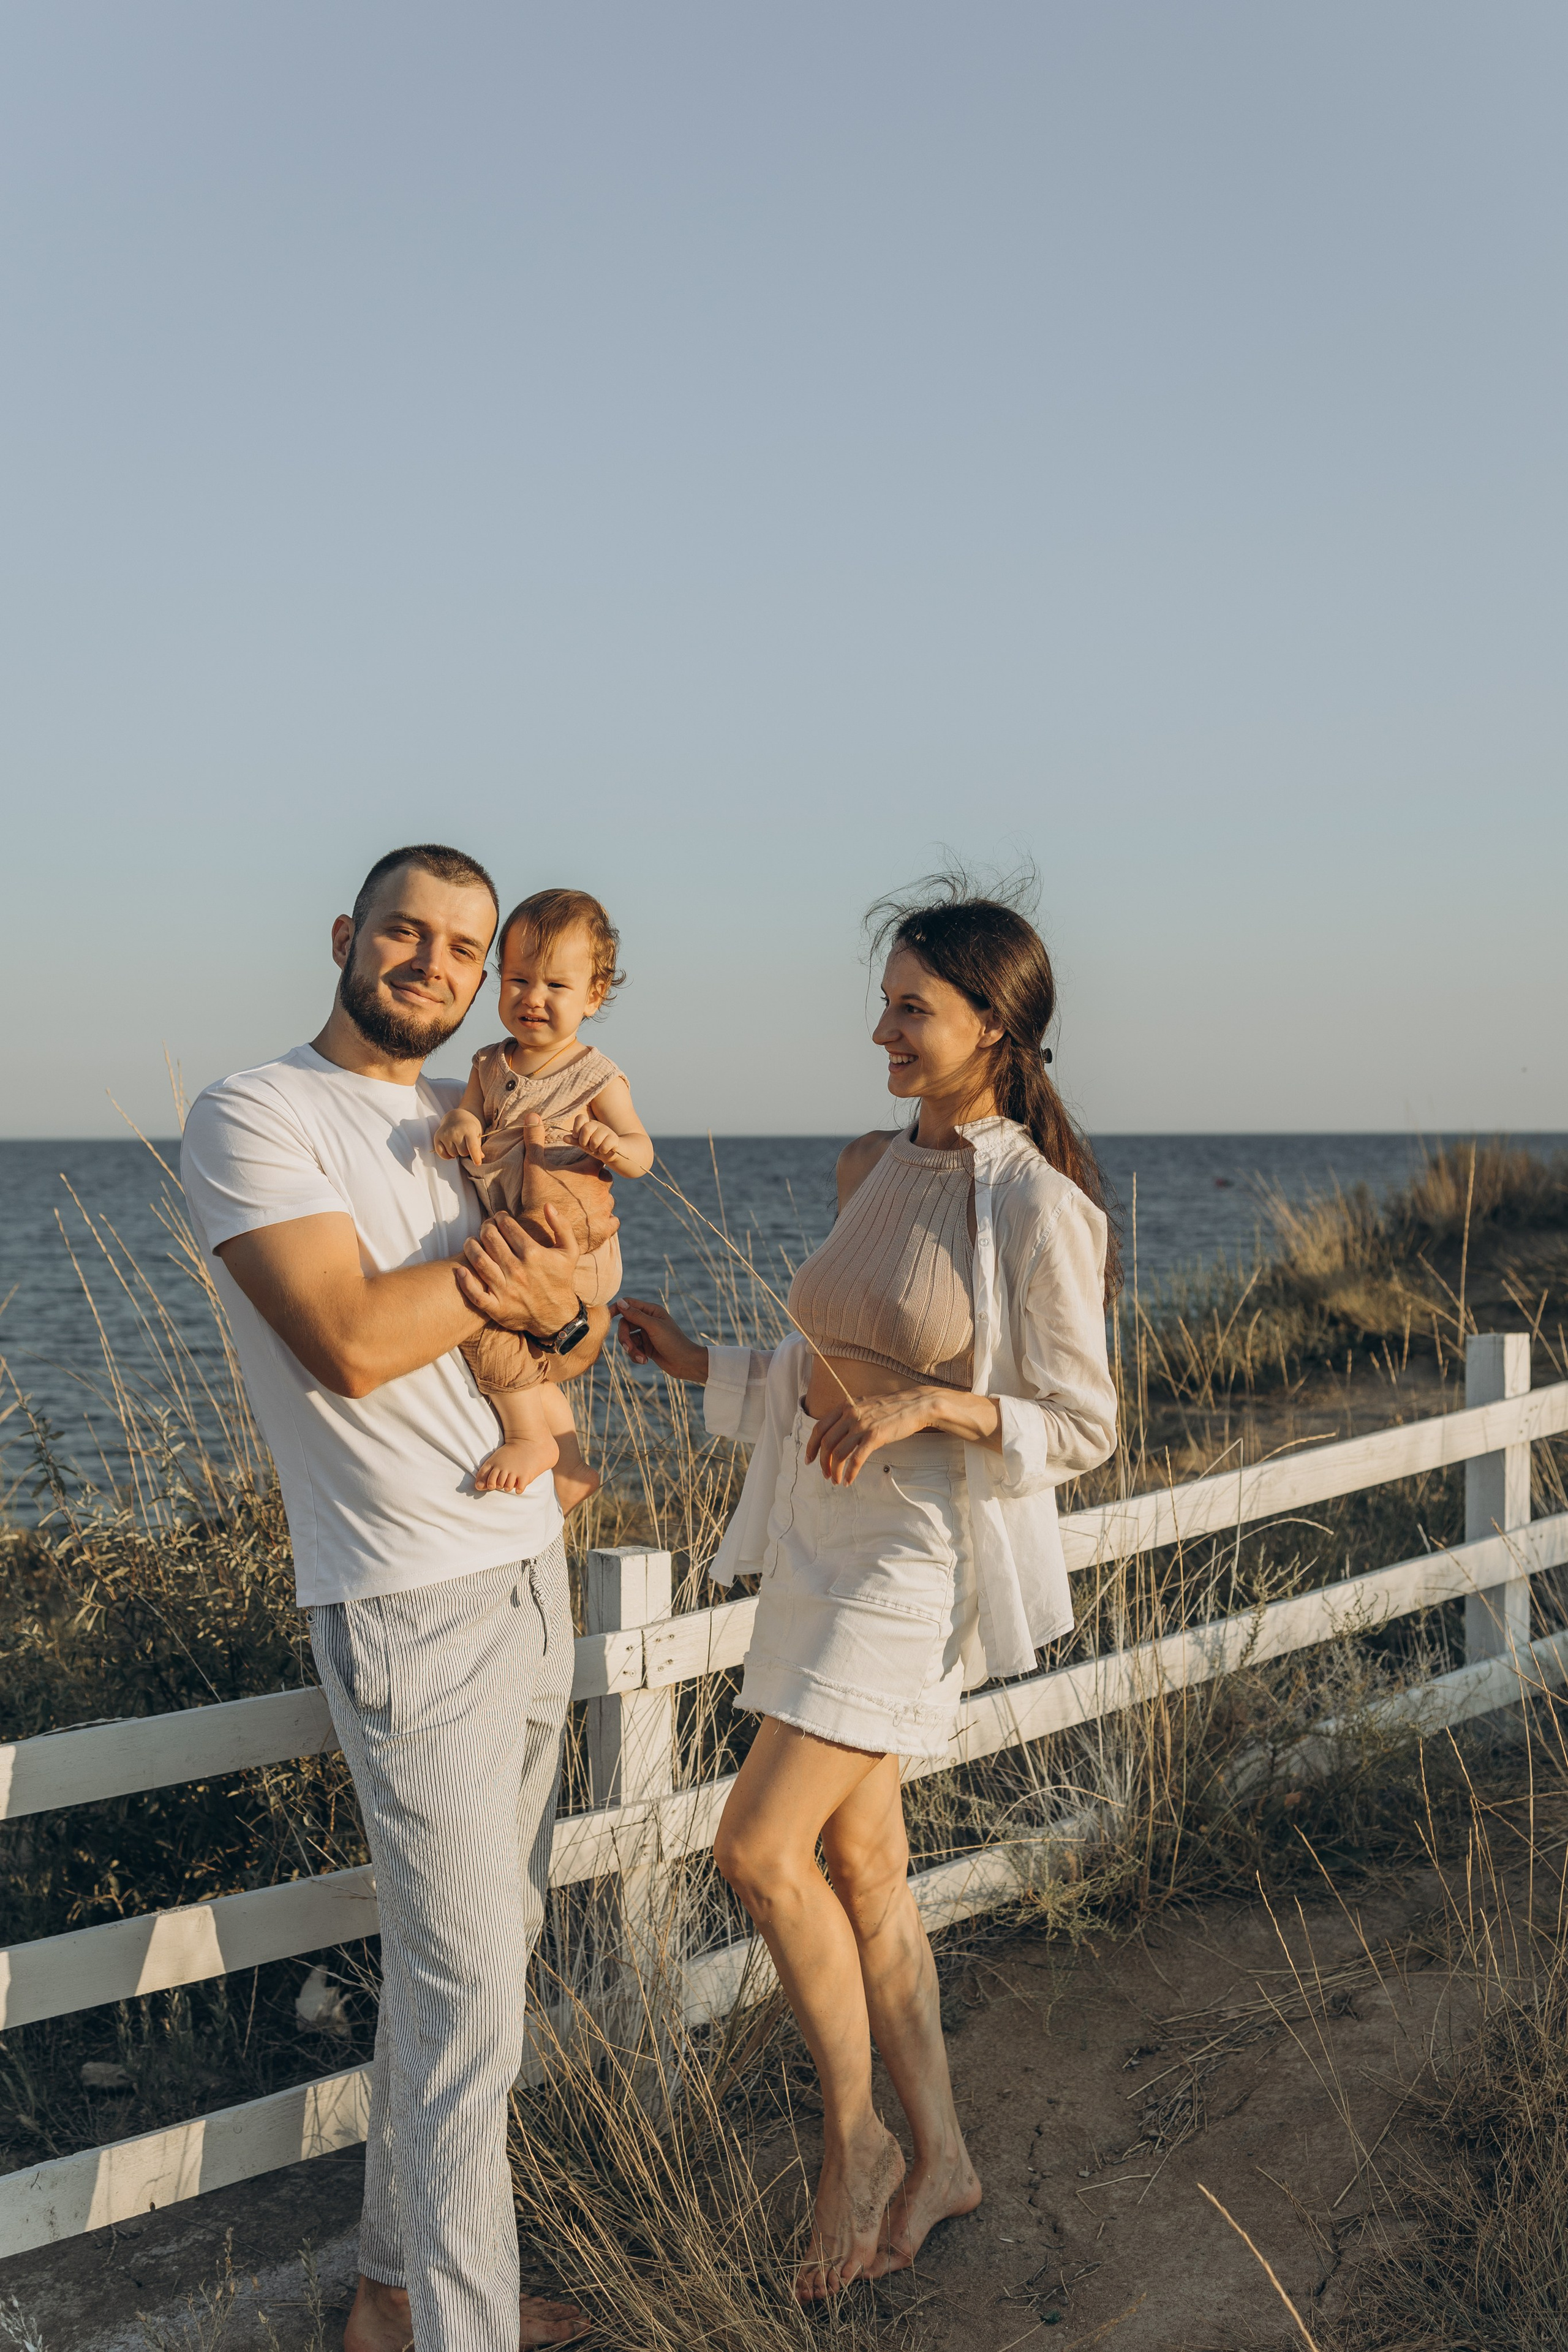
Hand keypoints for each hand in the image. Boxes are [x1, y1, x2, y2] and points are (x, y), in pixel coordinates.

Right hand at [435, 1109, 484, 1166]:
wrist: (456, 1117)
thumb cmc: (469, 1127)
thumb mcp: (477, 1133)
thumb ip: (478, 1145)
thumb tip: (480, 1157)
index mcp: (468, 1129)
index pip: (472, 1146)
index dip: (475, 1156)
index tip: (478, 1163)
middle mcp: (456, 1131)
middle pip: (463, 1153)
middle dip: (465, 1152)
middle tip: (465, 1144)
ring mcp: (445, 1134)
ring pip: (453, 1155)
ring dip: (456, 1152)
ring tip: (457, 1144)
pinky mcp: (437, 1137)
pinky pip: (442, 1154)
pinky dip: (446, 1155)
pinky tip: (450, 1149)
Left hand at [457, 1205, 584, 1336]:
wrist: (557, 1316)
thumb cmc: (561, 1280)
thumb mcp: (570, 1251)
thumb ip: (562, 1226)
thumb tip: (548, 1205)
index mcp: (533, 1254)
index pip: (507, 1226)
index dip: (500, 1217)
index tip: (499, 1217)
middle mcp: (518, 1270)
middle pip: (490, 1239)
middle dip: (485, 1227)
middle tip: (486, 1227)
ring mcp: (506, 1290)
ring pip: (479, 1261)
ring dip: (471, 1246)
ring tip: (471, 1241)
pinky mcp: (497, 1308)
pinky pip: (475, 1294)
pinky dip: (464, 1281)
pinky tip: (460, 1270)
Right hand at [519, 1111, 617, 1251]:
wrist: (539, 1232)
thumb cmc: (537, 1197)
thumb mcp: (534, 1165)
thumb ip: (535, 1138)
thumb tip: (532, 1114)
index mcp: (590, 1170)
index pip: (598, 1160)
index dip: (589, 1165)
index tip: (579, 1171)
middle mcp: (603, 1188)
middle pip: (605, 1181)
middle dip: (595, 1183)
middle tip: (579, 1191)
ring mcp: (605, 1209)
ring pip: (609, 1201)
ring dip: (599, 1202)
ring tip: (583, 1207)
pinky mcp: (605, 1228)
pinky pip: (613, 1222)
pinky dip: (605, 1221)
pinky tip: (593, 1222)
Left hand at [570, 1110, 627, 1169]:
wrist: (611, 1153)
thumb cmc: (595, 1147)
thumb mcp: (583, 1144)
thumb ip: (574, 1141)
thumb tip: (564, 1138)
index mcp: (588, 1124)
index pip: (580, 1118)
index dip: (576, 1128)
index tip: (576, 1136)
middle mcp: (598, 1124)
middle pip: (586, 1129)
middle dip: (584, 1141)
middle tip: (587, 1146)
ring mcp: (607, 1130)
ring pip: (595, 1140)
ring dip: (594, 1148)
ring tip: (596, 1149)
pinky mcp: (614, 1138)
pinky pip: (604, 1147)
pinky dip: (602, 1152)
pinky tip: (604, 1151)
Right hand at [612, 1295, 709, 1384]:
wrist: (686, 1363)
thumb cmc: (674, 1342)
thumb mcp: (654, 1327)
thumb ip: (636, 1315)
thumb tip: (620, 1302)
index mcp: (651, 1311)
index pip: (628, 1304)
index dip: (616, 1309)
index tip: (606, 1318)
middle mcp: (648, 1321)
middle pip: (624, 1324)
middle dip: (624, 1338)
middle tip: (628, 1348)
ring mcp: (646, 1334)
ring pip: (627, 1338)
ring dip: (631, 1349)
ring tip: (641, 1358)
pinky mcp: (646, 1347)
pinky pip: (632, 1349)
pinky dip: (635, 1355)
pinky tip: (644, 1361)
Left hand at [804, 1388, 938, 1484]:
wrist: (915, 1405)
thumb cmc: (890, 1408)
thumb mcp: (864, 1405)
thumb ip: (848, 1416)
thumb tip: (835, 1435)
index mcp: (845, 1406)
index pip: (819, 1428)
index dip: (811, 1446)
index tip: (809, 1459)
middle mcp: (850, 1414)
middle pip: (826, 1443)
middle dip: (822, 1462)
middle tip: (824, 1474)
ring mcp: (862, 1425)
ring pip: (838, 1453)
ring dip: (834, 1470)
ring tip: (836, 1480)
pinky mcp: (875, 1436)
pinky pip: (856, 1459)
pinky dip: (850, 1473)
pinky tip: (848, 1480)